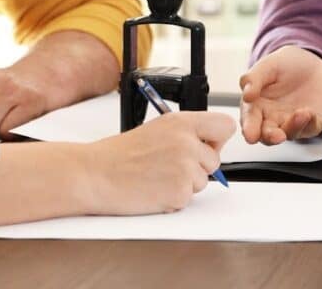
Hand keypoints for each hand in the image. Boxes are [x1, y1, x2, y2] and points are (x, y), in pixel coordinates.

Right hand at [83, 112, 234, 214]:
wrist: (95, 173)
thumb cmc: (119, 155)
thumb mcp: (156, 130)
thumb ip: (185, 135)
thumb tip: (208, 147)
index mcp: (181, 122)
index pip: (225, 126)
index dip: (216, 140)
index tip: (204, 146)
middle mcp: (187, 142)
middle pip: (215, 161)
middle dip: (197, 167)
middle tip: (167, 167)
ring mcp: (185, 168)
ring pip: (202, 182)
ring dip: (183, 184)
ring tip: (156, 177)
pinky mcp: (180, 192)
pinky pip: (188, 199)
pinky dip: (173, 199)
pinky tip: (153, 189)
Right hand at [239, 46, 321, 144]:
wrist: (311, 62)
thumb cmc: (283, 66)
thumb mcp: (267, 66)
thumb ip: (253, 79)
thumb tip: (246, 95)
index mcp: (255, 107)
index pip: (249, 120)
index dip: (249, 129)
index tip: (250, 135)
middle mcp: (271, 119)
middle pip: (267, 135)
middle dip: (270, 137)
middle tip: (276, 136)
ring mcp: (291, 123)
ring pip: (289, 133)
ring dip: (293, 127)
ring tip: (300, 114)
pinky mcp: (310, 123)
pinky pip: (310, 127)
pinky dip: (309, 122)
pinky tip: (309, 111)